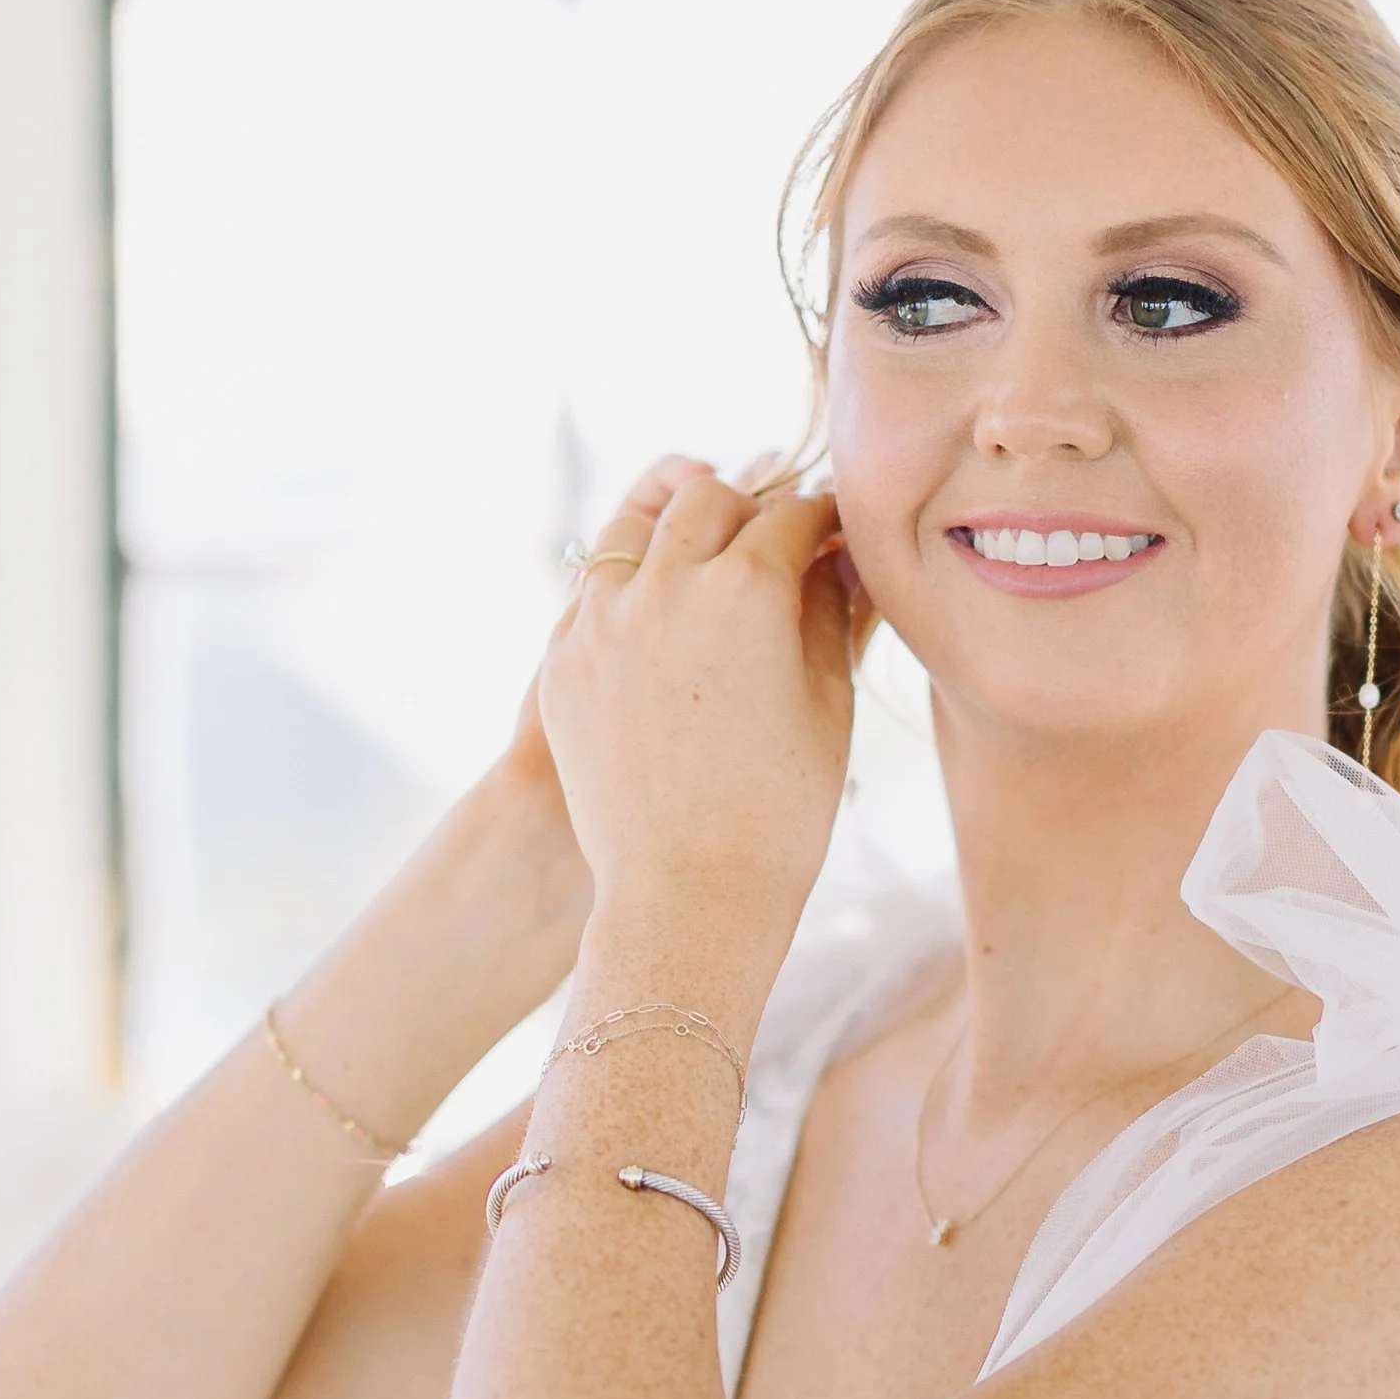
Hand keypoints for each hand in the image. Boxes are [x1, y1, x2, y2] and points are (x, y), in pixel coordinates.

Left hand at [532, 457, 867, 945]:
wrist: (688, 897)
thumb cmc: (780, 813)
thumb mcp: (826, 702)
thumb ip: (832, 610)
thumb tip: (838, 557)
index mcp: (746, 589)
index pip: (792, 516)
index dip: (823, 519)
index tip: (834, 531)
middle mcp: (664, 585)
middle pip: (706, 501)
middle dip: (747, 511)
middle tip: (772, 541)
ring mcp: (601, 621)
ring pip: (633, 527)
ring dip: (675, 530)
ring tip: (704, 561)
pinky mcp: (561, 662)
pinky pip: (595, 593)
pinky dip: (631, 588)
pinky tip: (660, 616)